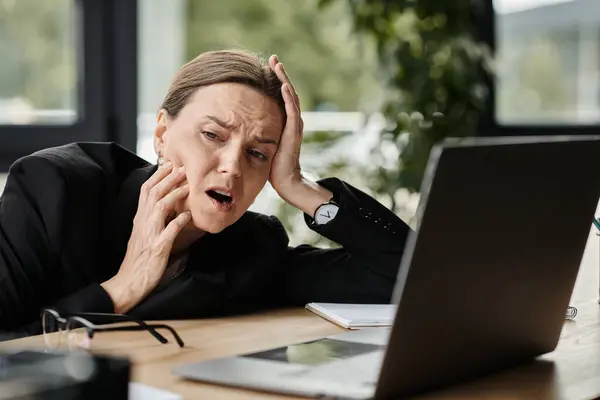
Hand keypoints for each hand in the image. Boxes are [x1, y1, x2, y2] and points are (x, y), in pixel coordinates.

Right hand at [101, 163, 190, 313]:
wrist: (128, 283)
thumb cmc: (138, 259)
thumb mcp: (143, 234)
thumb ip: (152, 219)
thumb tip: (166, 206)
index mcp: (139, 219)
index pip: (145, 191)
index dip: (157, 176)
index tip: (170, 164)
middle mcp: (143, 223)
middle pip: (153, 194)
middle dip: (168, 179)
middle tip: (182, 167)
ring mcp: (150, 235)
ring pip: (160, 208)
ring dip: (174, 195)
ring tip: (188, 186)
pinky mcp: (157, 248)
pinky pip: (169, 232)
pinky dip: (178, 222)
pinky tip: (188, 216)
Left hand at [268, 54, 303, 193]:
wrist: (286, 181)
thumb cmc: (273, 166)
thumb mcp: (264, 143)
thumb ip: (259, 132)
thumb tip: (243, 126)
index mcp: (285, 122)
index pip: (281, 97)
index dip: (276, 81)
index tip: (267, 67)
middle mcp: (293, 121)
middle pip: (288, 92)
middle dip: (280, 75)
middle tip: (273, 58)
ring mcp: (295, 126)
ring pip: (292, 97)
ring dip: (285, 81)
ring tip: (278, 66)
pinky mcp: (293, 133)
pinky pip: (292, 112)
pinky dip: (289, 98)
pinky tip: (284, 86)